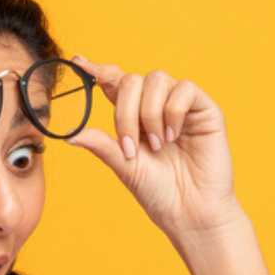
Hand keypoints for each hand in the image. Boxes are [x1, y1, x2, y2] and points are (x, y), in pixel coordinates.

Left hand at [64, 56, 244, 244]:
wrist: (189, 212)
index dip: (98, 70)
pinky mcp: (205, 109)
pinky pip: (185, 89)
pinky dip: (173, 111)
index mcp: (134, 116)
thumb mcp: (124, 166)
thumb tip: (69, 134)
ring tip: (157, 145)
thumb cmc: (159, 192)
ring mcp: (181, 105)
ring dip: (149, 113)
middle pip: (132, 80)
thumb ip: (102, 145)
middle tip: (130, 145)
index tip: (79, 62)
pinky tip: (173, 136)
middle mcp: (156, 105)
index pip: (115, 84)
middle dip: (125, 111)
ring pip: (157, 79)